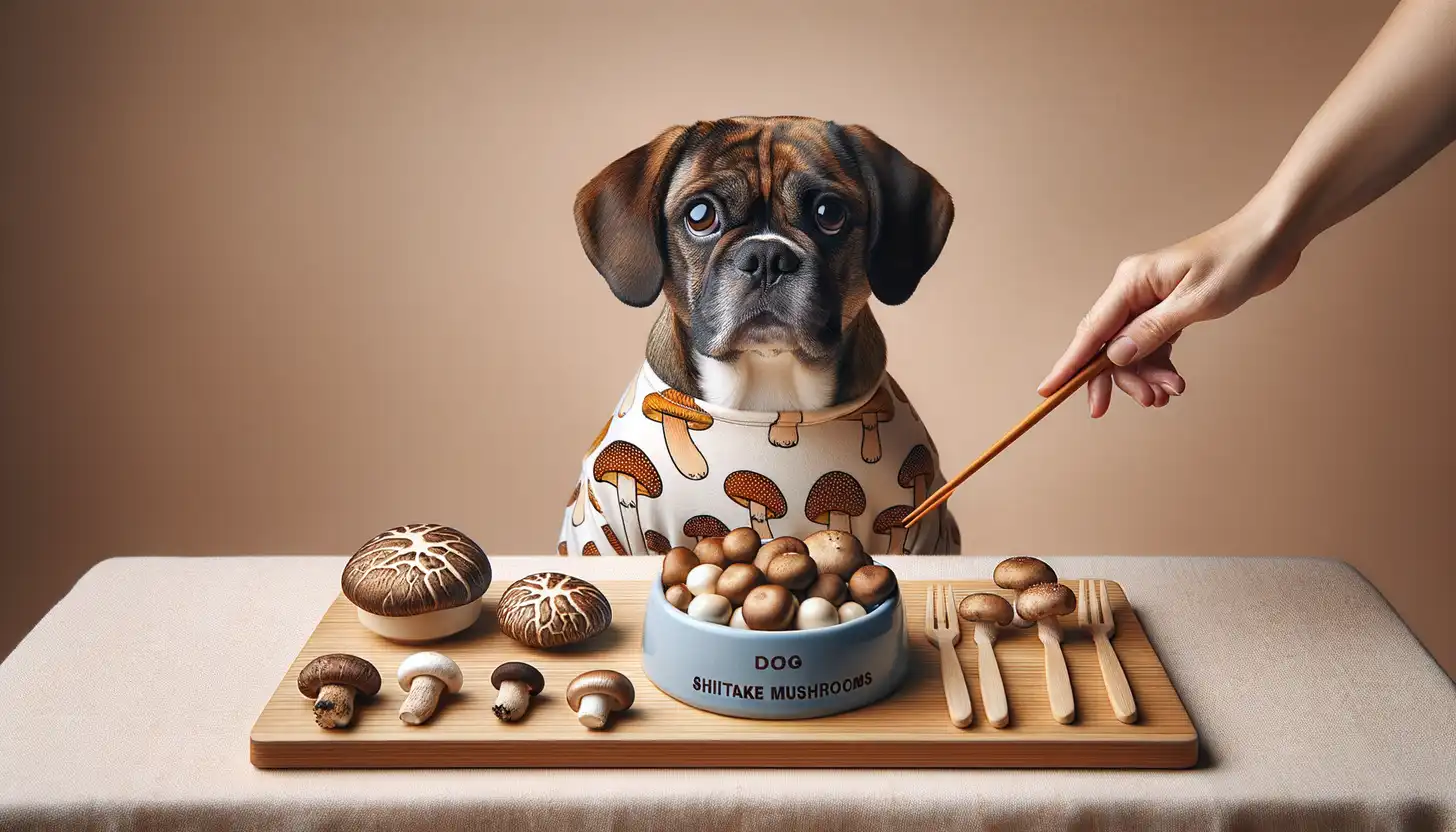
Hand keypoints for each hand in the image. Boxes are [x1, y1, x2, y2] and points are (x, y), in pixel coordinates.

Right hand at [1038, 203, 1303, 416]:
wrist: (1270, 240)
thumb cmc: (1237, 262)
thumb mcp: (1196, 302)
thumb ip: (1153, 331)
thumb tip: (1115, 357)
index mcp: (1131, 282)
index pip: (1092, 330)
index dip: (1070, 363)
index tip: (1049, 390)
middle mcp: (1133, 291)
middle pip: (1108, 345)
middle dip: (1122, 378)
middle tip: (1146, 402)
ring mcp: (1149, 301)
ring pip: (1131, 350)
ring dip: (1147, 376)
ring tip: (1172, 393)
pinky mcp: (1168, 309)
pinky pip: (1151, 345)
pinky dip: (1160, 366)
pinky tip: (1175, 382)